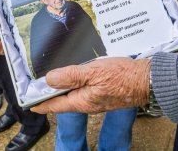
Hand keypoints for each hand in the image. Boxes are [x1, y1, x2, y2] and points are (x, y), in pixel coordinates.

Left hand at [31, 57, 150, 113]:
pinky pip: (85, 90)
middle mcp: (88, 103)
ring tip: (54, 80)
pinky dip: (76, 84)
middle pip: (64, 100)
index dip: (42, 103)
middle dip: (51, 94)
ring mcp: (97, 99)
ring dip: (64, 88)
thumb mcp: (93, 72)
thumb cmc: (123, 76)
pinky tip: (76, 76)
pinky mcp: (104, 93)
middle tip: (40, 88)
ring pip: (74, 94)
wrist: (147, 80)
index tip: (31, 104)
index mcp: (82, 100)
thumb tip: (50, 79)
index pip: (56, 105)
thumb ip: (70, 76)